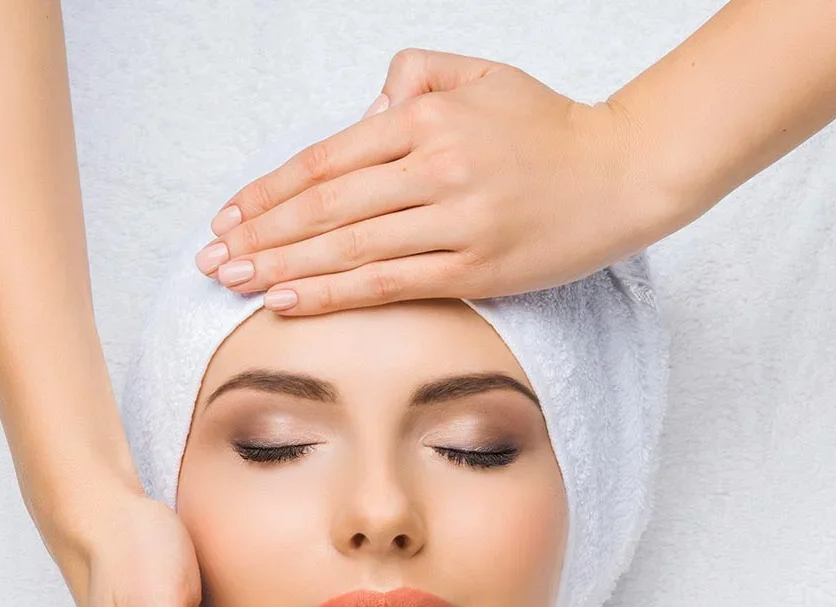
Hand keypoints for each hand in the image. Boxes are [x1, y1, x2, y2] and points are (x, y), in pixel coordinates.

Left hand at [195, 47, 665, 314]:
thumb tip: (367, 105)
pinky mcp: (475, 267)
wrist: (624, 172)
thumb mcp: (484, 76)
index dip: (269, 191)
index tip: (230, 215)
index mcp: (427, 118)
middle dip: (260, 235)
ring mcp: (454, 220)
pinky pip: (388, 284)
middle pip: (325, 207)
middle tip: (211, 259)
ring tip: (234, 282)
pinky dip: (332, 294)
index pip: (326, 160)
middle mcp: (434, 166)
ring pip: (348, 248)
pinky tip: (289, 301)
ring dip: (282, 268)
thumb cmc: (550, 129)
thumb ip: (418, 76)